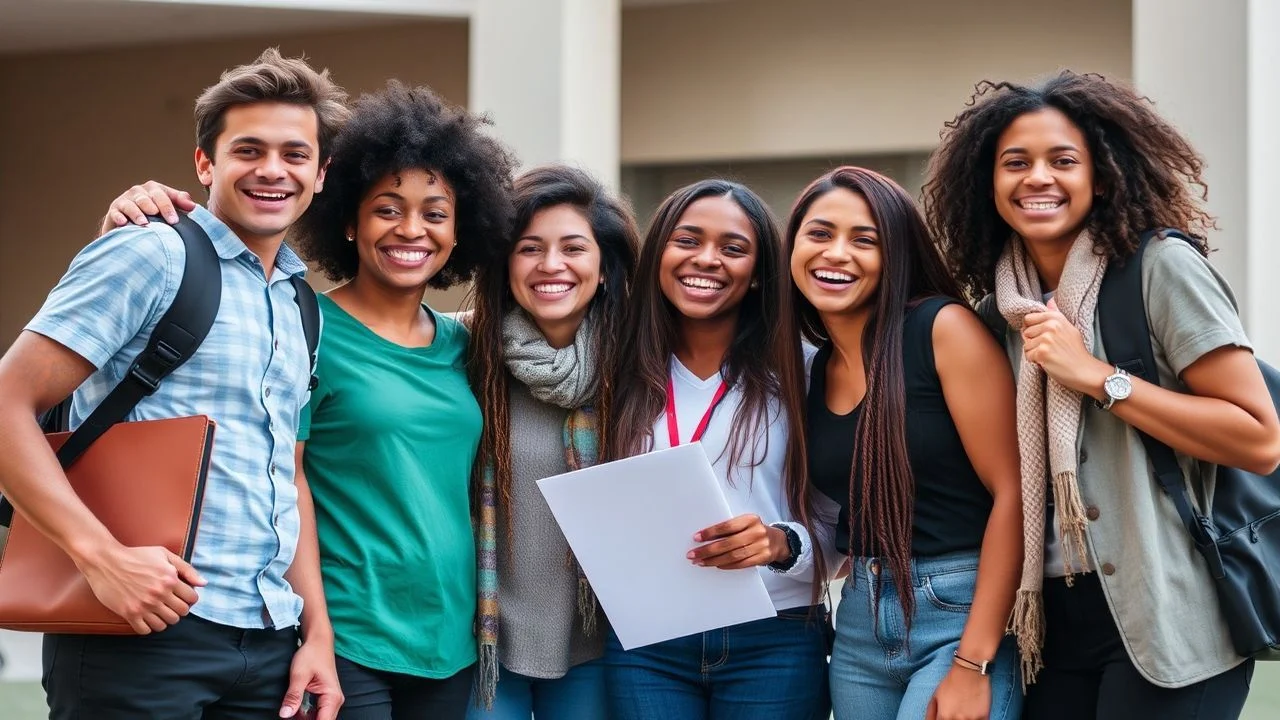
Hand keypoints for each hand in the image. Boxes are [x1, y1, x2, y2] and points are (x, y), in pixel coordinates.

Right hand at [76, 543, 205, 633]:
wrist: (106, 561)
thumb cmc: (137, 556)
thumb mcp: (164, 555)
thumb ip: (186, 569)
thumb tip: (203, 583)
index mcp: (169, 579)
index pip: (192, 599)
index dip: (190, 599)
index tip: (182, 597)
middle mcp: (159, 594)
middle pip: (181, 613)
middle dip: (179, 609)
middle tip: (170, 605)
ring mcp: (144, 605)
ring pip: (165, 624)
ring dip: (165, 619)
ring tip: (159, 612)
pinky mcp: (129, 613)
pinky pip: (146, 630)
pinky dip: (149, 627)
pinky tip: (146, 618)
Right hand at [100, 181, 197, 233]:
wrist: (130, 226)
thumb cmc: (155, 216)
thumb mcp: (169, 208)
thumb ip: (180, 203)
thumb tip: (193, 206)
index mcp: (154, 189)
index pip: (163, 195)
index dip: (169, 207)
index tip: (175, 221)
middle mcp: (139, 192)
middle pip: (148, 198)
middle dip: (158, 209)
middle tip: (166, 222)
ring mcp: (125, 199)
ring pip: (132, 205)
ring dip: (138, 214)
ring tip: (145, 223)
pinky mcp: (114, 209)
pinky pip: (116, 212)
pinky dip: (119, 217)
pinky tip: (123, 223)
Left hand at [279, 639, 342, 718]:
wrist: (318, 641)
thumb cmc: (312, 654)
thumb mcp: (299, 675)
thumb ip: (293, 696)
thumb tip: (285, 715)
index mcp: (332, 697)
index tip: (293, 719)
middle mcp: (334, 702)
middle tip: (289, 710)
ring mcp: (330, 701)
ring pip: (317, 719)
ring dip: (303, 718)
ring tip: (291, 707)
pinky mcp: (325, 699)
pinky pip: (315, 713)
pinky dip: (304, 713)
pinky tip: (294, 707)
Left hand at [687, 514, 788, 569]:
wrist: (779, 542)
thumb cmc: (755, 531)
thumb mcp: (746, 524)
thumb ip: (730, 529)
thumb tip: (705, 537)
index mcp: (750, 519)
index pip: (727, 526)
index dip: (710, 532)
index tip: (696, 537)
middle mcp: (757, 532)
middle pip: (728, 543)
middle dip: (708, 550)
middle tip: (693, 554)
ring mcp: (761, 546)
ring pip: (733, 556)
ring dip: (714, 560)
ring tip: (700, 562)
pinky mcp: (763, 558)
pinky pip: (741, 564)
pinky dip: (727, 565)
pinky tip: (715, 565)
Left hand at [926, 664, 990, 719]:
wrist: (970, 671)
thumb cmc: (951, 682)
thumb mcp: (936, 695)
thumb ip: (931, 712)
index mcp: (944, 716)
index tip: (944, 718)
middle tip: (955, 714)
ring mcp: (971, 719)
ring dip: (965, 719)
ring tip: (965, 712)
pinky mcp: (984, 716)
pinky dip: (975, 719)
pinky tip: (973, 713)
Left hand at [1021, 297, 1109, 395]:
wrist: (1084, 370)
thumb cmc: (1076, 351)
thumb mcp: (1069, 327)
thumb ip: (1056, 314)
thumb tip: (1050, 300)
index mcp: (1056, 317)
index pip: (1028, 318)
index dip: (1032, 329)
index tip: (1042, 336)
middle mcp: (1050, 325)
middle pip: (1025, 332)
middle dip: (1033, 342)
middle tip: (1049, 348)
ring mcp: (1046, 338)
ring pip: (1026, 345)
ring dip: (1034, 353)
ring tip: (1049, 355)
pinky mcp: (1042, 352)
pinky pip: (1028, 356)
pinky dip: (1035, 361)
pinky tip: (1048, 362)